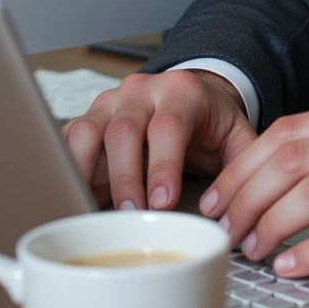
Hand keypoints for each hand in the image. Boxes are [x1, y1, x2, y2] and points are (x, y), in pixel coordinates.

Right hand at [63, 70, 256, 212]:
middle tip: (132, 217)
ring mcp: (111, 102)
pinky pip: (67, 139)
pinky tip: (72, 196)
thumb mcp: (237, 137)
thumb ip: (242, 166)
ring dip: (88, 175)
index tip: (163, 203)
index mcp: (182, 91)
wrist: (190, 94)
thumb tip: (230, 210)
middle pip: (124, 131)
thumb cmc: (211, 122)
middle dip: (126, 180)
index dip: (163, 166)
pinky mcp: (89, 117)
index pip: (168, 126)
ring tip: (95, 211)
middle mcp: (142, 90)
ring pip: (88, 131)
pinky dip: (66, 168)